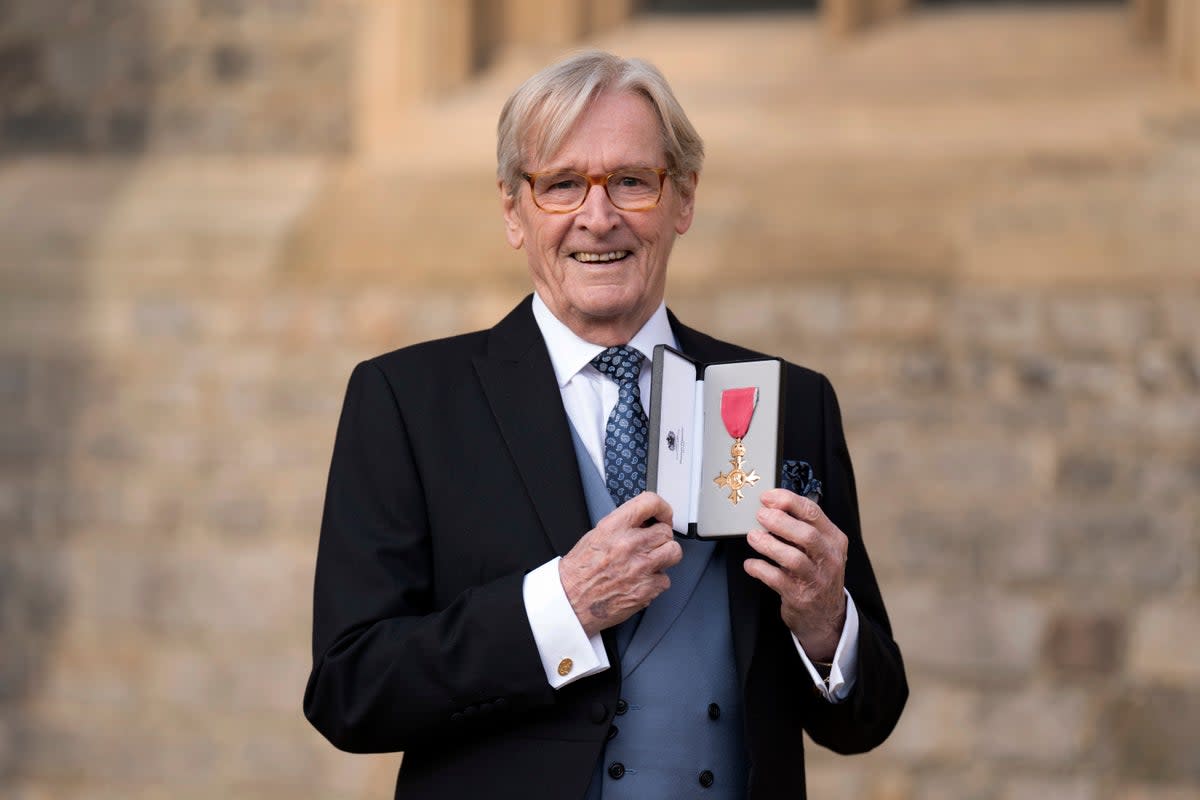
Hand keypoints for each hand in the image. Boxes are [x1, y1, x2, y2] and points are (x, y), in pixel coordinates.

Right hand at [559, 492, 681, 636]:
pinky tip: (641, 581)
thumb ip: (622, 526)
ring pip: (674, 552)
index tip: (664, 514)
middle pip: (665, 531)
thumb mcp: (595, 536)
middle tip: (651, 544)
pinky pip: (665, 580)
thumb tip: (644, 521)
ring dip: (664, 557)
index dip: (662, 508)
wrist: (570, 602)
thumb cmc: (579, 572)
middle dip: (660, 538)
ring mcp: (640, 568)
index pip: (649, 503)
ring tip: (651, 561)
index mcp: (613, 527)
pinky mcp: (646, 590)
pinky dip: (656, 582)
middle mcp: (628, 545)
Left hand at [744, 488, 847, 661]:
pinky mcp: (800, 596)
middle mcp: (829, 558)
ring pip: (792, 557)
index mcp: (834, 539)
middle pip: (806, 534)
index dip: (788, 501)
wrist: (826, 616)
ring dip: (768, 544)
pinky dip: (759, 568)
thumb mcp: (820, 549)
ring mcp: (816, 578)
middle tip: (760, 515)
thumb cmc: (816, 574)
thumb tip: (771, 506)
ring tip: (752, 536)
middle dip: (779, 521)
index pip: (813, 512)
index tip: (767, 497)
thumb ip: (802, 528)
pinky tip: (751, 564)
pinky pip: (776, 579)